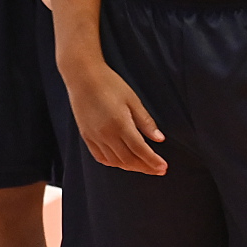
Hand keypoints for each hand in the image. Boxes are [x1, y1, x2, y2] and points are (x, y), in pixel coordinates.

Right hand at [63, 56, 164, 173]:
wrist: (82, 76)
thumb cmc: (109, 84)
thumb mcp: (132, 100)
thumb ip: (145, 121)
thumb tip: (159, 139)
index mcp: (120, 124)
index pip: (140, 150)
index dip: (153, 161)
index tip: (163, 167)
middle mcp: (106, 134)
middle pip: (128, 159)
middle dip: (145, 167)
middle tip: (158, 170)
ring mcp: (94, 136)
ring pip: (115, 161)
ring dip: (131, 166)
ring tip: (143, 166)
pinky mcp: (86, 136)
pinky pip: (101, 157)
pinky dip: (113, 163)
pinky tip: (122, 161)